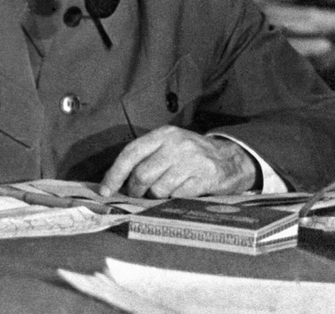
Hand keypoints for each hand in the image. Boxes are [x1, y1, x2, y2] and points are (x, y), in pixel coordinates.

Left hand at [99, 126, 256, 197]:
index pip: (131, 153)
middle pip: (142, 174)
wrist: (230, 159)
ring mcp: (191, 160)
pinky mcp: (204, 177)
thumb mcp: (169, 145)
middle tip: (137, 195)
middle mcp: (176, 144)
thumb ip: (146, 157)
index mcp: (164, 134)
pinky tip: (180, 193)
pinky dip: (174, 199)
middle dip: (135, 190)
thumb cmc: (191, 155)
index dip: (114, 173)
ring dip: (156, 197)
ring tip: (164, 191)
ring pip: (158, 189)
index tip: (105, 190)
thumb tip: (116, 181)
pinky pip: (177, 196)